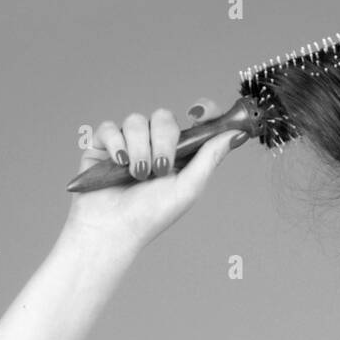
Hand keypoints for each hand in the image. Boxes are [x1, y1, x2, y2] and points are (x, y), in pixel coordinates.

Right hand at [61, 99, 242, 255]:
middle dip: (163, 142)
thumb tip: (236, 134)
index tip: (197, 115)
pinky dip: (116, 144)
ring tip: (137, 175)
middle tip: (159, 169)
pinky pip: (110, 128)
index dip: (202, 111)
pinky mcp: (103, 145)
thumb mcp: (189, 188)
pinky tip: (118, 163)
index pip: (194, 121)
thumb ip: (210, 158)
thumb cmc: (152, 215)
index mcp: (180, 154)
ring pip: (136, 121)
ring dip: (139, 149)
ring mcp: (129, 143)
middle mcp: (155, 145)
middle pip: (163, 117)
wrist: (113, 229)